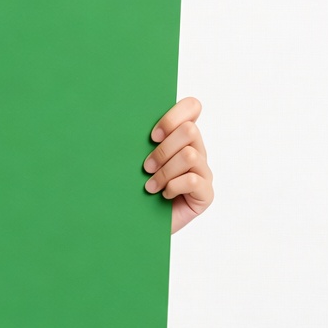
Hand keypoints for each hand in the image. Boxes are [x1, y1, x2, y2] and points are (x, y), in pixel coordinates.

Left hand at [143, 96, 212, 233]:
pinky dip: (173, 187)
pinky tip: (164, 195)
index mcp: (180, 135)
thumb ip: (138, 136)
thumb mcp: (134, 156)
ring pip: (190, 155)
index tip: (152, 136)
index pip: (192, 106)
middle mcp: (197, 150)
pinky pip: (193, 180)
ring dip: (165, 171)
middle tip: (146, 167)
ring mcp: (203, 172)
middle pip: (190, 130)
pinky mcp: (206, 193)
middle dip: (163, 149)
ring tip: (151, 185)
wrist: (137, 221)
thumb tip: (121, 116)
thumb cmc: (134, 185)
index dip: (173, 116)